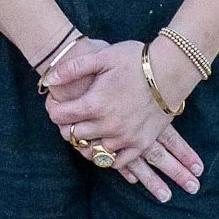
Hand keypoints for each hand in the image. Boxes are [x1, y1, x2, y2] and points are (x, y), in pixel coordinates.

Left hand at [45, 40, 202, 201]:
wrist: (170, 71)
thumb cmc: (134, 60)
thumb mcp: (101, 57)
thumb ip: (72, 69)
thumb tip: (47, 80)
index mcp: (94, 104)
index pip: (60, 117)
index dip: (53, 109)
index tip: (56, 103)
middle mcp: (107, 125)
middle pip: (73, 135)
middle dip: (66, 125)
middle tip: (69, 115)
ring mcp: (124, 138)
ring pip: (92, 151)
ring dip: (85, 142)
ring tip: (86, 128)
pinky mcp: (140, 144)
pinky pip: (116, 162)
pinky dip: (106, 156)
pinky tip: (104, 143)